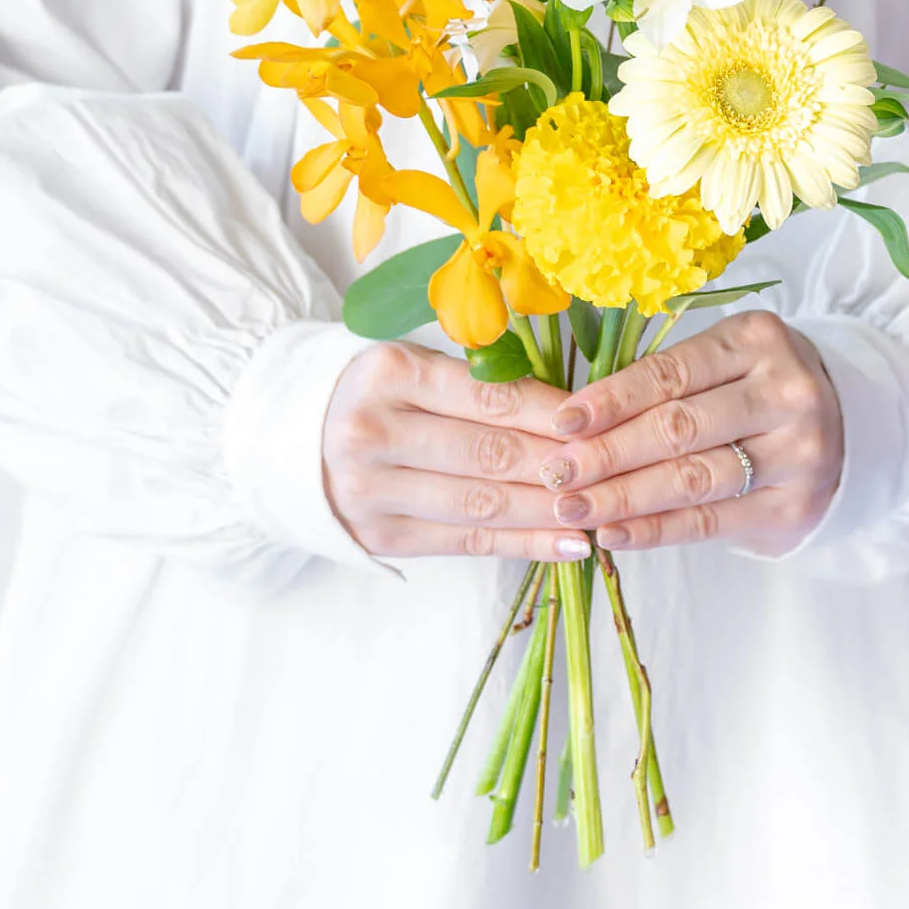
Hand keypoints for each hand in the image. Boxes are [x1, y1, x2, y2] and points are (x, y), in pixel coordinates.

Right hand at [323, 340, 592, 560]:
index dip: (554, 414)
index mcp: (388, 373)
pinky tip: (570, 544)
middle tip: (616, 472)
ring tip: (602, 510)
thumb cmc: (377, 392)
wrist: (291, 437)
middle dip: (562, 465)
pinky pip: (468, 541)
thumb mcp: (415, 364)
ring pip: (484, 502)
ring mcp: (371, 489)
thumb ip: (480, 380)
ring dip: (551, 510)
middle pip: (492, 453)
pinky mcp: (379, 535)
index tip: (602, 423)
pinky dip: (524, 543)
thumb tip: (575, 410)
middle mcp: (373, 431)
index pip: (491, 397)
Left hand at [536, 312, 843, 556]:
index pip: (670, 374)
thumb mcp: (725, 361)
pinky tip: (613, 534)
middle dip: (607, 453)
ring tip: (571, 507)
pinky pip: (711, 522)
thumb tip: (573, 423)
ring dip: (623, 497)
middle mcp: (785, 394)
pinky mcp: (794, 507)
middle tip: (555, 472)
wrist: (848, 427)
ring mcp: (796, 453)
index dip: (611, 400)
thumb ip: (664, 382)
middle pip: (679, 428)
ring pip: (692, 479)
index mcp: (757, 341)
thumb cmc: (757, 388)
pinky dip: (656, 529)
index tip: (561, 422)